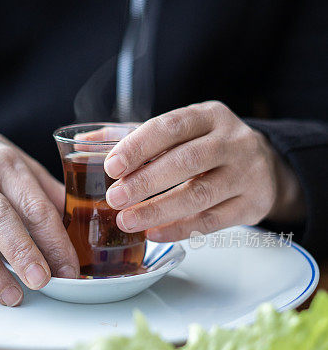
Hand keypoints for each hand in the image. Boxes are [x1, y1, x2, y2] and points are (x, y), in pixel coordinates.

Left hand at [104, 101, 304, 240]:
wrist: (266, 168)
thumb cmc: (209, 148)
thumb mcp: (179, 133)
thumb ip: (133, 137)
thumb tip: (82, 144)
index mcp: (210, 116)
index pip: (172, 127)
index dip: (139, 146)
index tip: (111, 166)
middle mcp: (232, 141)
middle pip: (187, 161)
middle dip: (146, 181)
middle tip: (114, 198)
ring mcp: (246, 174)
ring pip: (200, 193)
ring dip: (159, 209)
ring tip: (127, 220)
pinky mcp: (251, 204)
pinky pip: (212, 221)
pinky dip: (180, 228)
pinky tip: (154, 234)